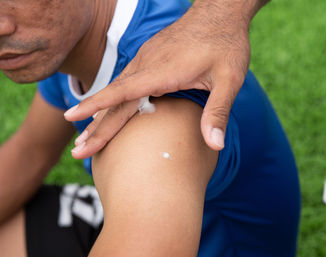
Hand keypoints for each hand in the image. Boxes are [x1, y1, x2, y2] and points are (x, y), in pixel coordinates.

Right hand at [65, 0, 261, 158]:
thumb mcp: (229, 80)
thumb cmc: (226, 45)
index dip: (97, 107)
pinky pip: (126, 81)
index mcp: (163, 71)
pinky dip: (114, 99)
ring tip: (86, 134)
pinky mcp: (151, 57)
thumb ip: (218, 112)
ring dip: (101, 113)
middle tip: (78, 150)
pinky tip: (110, 109)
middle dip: (95, 126)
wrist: (221, 13)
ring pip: (117, 89)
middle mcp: (148, 64)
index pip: (122, 91)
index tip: (72, 118)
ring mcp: (147, 59)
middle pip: (115, 98)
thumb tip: (216, 146)